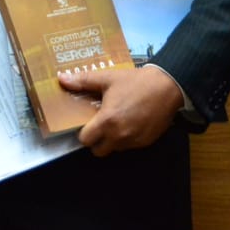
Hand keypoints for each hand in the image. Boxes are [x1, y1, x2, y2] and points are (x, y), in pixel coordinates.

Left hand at [57, 67, 184, 156]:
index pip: (85, 140)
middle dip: (97, 141)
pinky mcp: (146, 142)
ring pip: (115, 149)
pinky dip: (128, 139)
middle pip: (98, 151)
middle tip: (101, 125)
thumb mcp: (108, 78)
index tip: (89, 123)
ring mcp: (133, 141)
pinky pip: (130, 146)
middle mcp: (119, 135)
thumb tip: (62, 79)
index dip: (85, 133)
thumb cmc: (136, 82)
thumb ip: (83, 81)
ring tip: (118, 121)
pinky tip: (132, 122)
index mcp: (107, 121)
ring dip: (113, 140)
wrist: (167, 86)